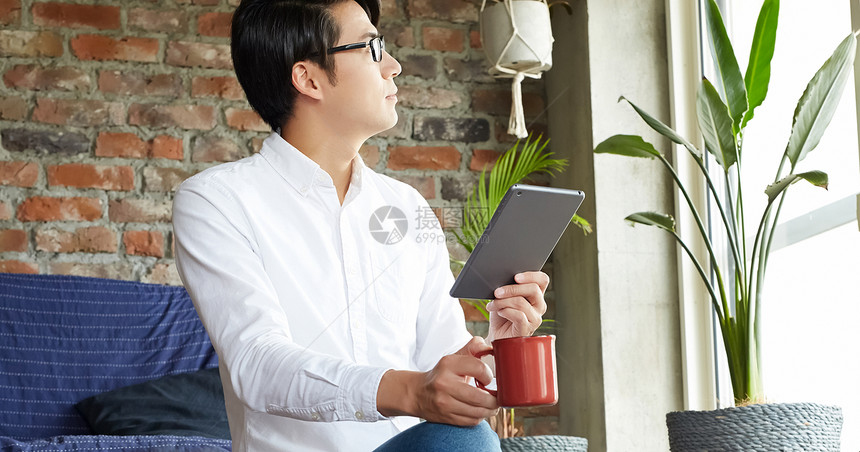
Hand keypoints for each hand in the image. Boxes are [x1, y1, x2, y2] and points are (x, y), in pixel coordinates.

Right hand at [377, 337, 498, 425]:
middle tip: (498, 397)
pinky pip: (471, 421)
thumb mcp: (454, 358)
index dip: (489, 375)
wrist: (418, 393)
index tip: (489, 379)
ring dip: (490, 410)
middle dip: (494, 399)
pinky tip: (481, 411)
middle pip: (480, 396)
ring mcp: (444, 403)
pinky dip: (480, 417)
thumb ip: (473, 348)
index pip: (479, 368)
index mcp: (448, 364)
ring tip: (493, 405)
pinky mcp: (446, 417)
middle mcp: (444, 383)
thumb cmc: (442, 374)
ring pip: (477, 412)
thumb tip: (490, 347)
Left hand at [488, 271, 548, 340]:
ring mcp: (535, 318)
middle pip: (533, 289)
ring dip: (502, 302)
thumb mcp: (504, 297)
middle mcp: (539, 305)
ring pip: (521, 302)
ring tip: (492, 304)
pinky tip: (499, 312)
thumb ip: (508, 287)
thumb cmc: (501, 314)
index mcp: (536, 295)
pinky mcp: (528, 328)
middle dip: (512, 289)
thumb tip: (502, 279)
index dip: (531, 275)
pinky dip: (505, 312)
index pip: (542, 280)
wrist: (496, 335)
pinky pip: (519, 315)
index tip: (515, 276)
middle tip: (496, 292)